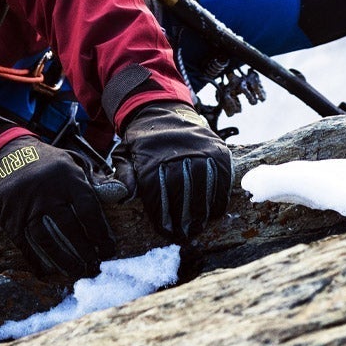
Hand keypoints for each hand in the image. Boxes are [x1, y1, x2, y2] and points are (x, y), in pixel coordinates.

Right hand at [0, 135, 118, 279]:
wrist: (4, 156)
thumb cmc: (47, 164)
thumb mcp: (72, 162)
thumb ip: (95, 180)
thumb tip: (120, 193)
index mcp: (67, 177)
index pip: (88, 209)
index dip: (100, 232)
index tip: (109, 249)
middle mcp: (47, 192)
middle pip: (69, 227)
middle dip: (85, 250)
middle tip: (95, 266)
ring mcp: (26, 205)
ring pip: (46, 239)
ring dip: (63, 260)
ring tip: (77, 272)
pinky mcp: (9, 217)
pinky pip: (24, 244)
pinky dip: (36, 260)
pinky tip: (47, 272)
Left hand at [119, 101, 231, 240]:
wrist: (163, 110)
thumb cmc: (142, 140)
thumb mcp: (124, 153)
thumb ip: (124, 175)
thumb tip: (126, 196)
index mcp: (152, 157)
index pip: (158, 193)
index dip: (162, 216)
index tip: (165, 232)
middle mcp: (177, 152)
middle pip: (182, 193)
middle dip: (183, 218)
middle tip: (185, 235)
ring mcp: (200, 149)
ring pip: (203, 187)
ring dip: (202, 212)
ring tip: (199, 228)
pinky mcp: (217, 148)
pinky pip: (221, 177)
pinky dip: (219, 197)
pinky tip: (215, 212)